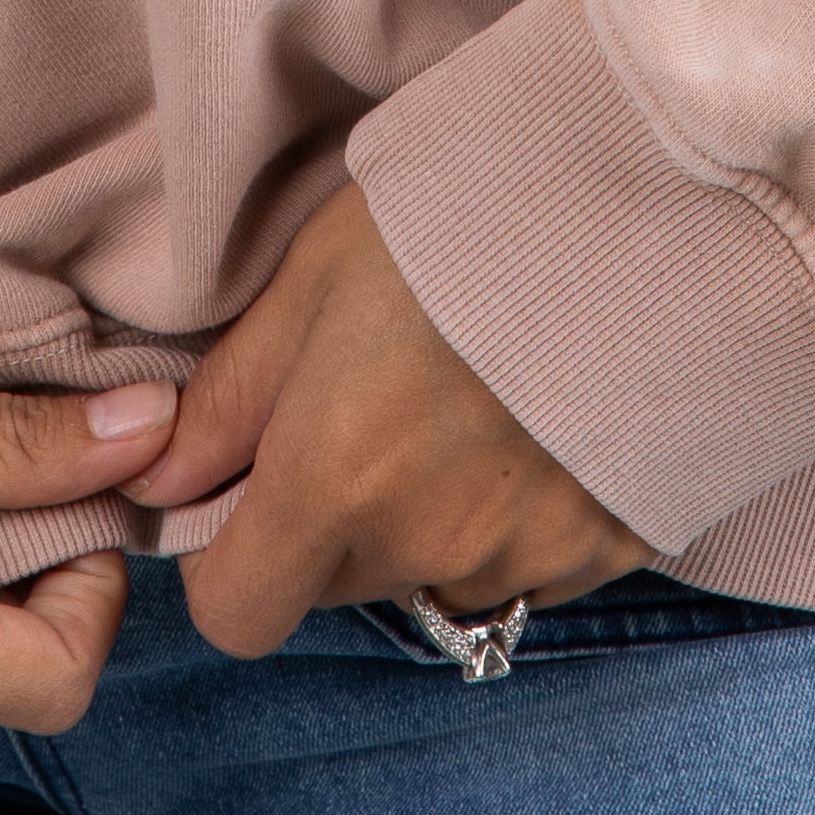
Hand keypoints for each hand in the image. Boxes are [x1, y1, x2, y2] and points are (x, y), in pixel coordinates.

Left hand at [116, 175, 651, 652]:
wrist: (654, 201)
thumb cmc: (469, 214)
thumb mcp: (320, 273)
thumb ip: (232, 392)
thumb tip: (160, 474)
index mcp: (334, 478)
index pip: (237, 613)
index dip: (225, 563)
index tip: (244, 492)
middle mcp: (424, 542)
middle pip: (335, 584)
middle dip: (328, 519)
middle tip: (370, 402)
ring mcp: (522, 556)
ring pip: (432, 574)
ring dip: (426, 520)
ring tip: (468, 399)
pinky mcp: (603, 551)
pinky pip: (524, 568)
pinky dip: (514, 518)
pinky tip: (536, 420)